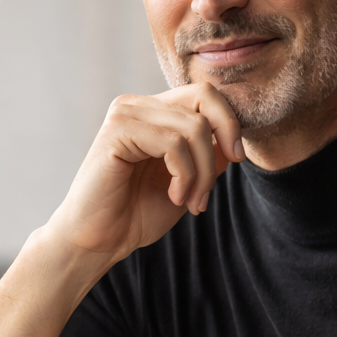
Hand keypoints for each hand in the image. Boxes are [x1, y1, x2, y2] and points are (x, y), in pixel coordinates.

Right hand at [0, 83, 240, 336]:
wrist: (99, 242)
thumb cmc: (136, 215)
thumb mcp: (187, 182)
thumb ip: (209, 156)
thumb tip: (234, 138)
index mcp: (153, 113)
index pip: (204, 93)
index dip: (230, 121)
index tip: (237, 158)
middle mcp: (138, 105)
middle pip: (204, 96)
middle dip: (224, 138)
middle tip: (216, 181)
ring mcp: (125, 114)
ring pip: (193, 127)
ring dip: (202, 173)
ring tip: (191, 202)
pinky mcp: (117, 131)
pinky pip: (173, 143)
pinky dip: (184, 175)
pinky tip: (174, 196)